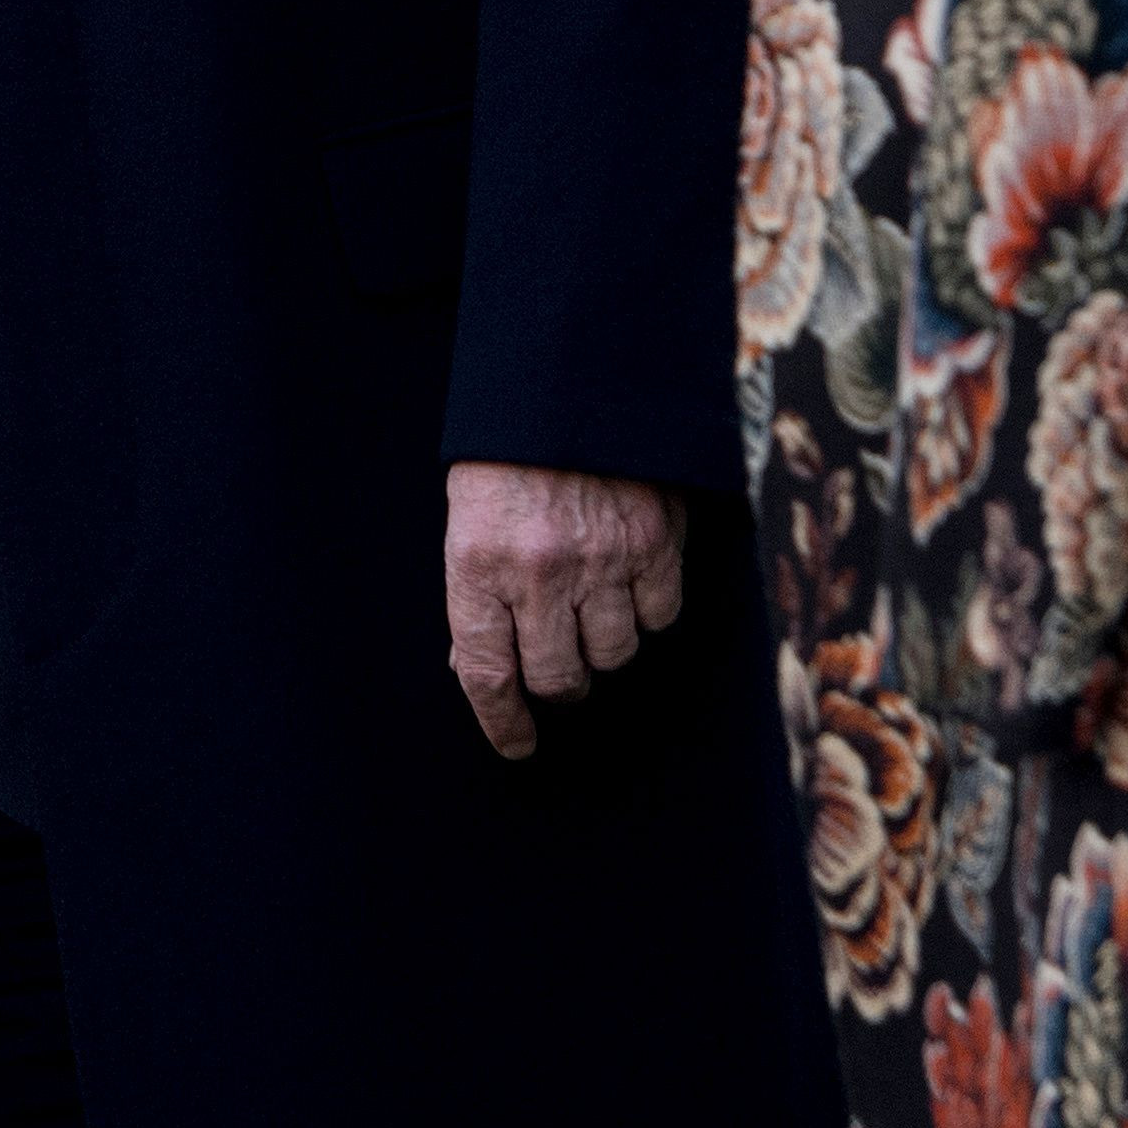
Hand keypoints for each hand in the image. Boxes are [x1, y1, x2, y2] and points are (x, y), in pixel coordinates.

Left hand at [443, 461, 686, 759]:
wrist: (569, 382)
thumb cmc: (508, 457)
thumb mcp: (468, 520)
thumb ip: (478, 593)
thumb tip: (482, 667)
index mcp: (478, 563)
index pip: (486, 674)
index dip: (500, 722)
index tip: (515, 744)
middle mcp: (539, 571)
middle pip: (556, 678)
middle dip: (558, 681)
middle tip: (560, 662)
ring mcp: (601, 559)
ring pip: (612, 655)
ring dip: (602, 644)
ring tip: (593, 606)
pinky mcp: (654, 543)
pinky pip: (659, 616)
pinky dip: (646, 609)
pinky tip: (631, 579)